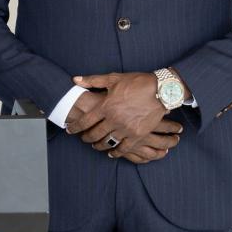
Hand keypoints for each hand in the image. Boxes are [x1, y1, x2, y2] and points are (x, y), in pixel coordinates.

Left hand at [67, 72, 183, 163]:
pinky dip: (116, 152)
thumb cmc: (136, 82)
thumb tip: (75, 79)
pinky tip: (112, 153)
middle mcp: (114, 119)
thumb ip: (93, 80)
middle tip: (83, 138)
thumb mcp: (113, 78)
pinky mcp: (137, 135)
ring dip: (99, 145)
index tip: (70, 130)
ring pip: (107, 142)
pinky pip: (124, 148)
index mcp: (106, 106)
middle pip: (94, 134)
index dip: (75, 127)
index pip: (85, 121)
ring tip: (95, 145)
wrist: (161, 90)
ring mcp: (126, 129)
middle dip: (86, 137)